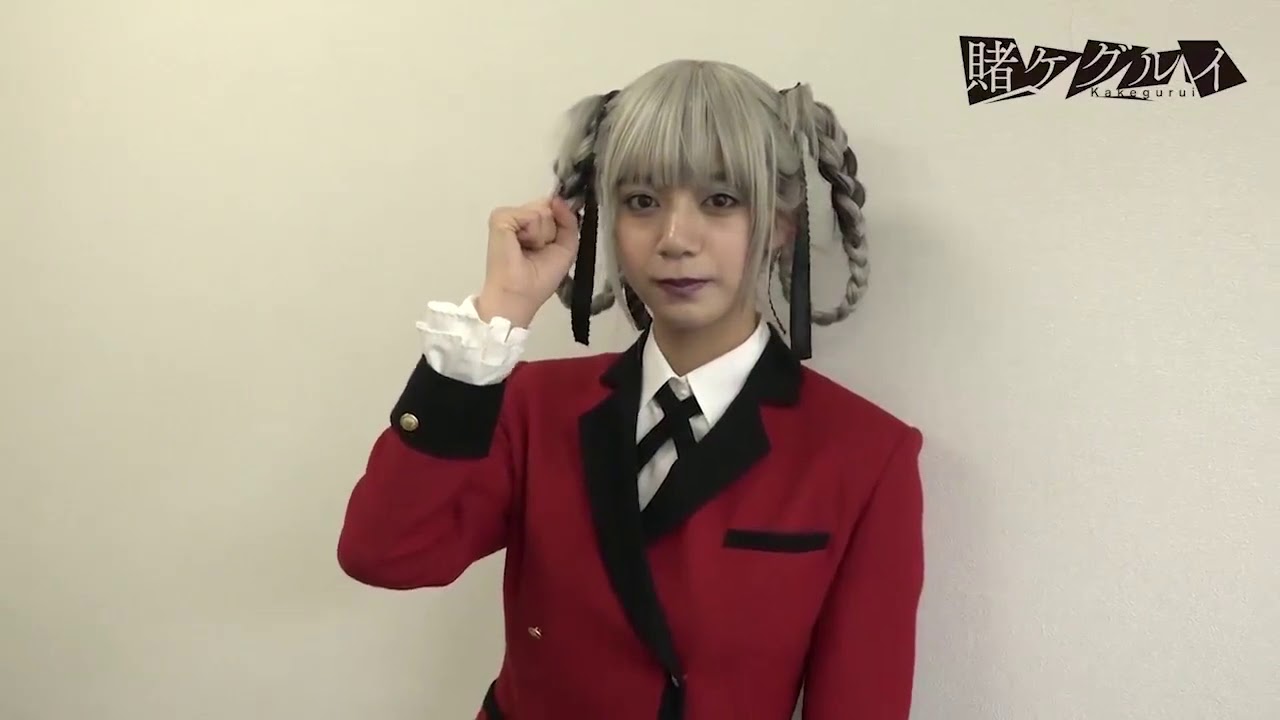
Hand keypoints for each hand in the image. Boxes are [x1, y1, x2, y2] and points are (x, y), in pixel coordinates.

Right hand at [477, 196, 579, 326]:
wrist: (521, 294)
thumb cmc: (540, 278)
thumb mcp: (566, 246)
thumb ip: (569, 220)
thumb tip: (558, 199)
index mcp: (531, 224)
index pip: (551, 206)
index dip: (559, 220)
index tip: (553, 241)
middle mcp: (519, 217)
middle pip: (548, 206)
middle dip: (551, 231)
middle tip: (537, 251)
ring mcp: (508, 216)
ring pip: (542, 210)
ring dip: (543, 235)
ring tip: (529, 251)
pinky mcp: (500, 218)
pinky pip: (531, 215)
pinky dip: (533, 234)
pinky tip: (521, 246)